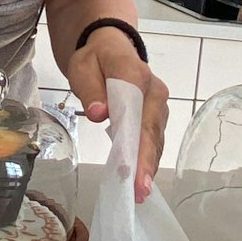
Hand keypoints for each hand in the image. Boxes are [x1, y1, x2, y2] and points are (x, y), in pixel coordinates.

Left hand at [65, 28, 168, 202]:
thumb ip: (90, 88)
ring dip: (148, 166)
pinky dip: (147, 160)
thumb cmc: (95, 58)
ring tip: (140, 193)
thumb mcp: (83, 66)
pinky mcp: (156, 116)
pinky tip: (141, 181)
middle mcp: (154, 92)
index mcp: (135, 75)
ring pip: (155, 138)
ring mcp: (158, 105)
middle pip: (150, 131)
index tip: (132, 170)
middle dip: (145, 163)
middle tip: (139, 192)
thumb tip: (99, 112)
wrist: (111, 47)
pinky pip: (153, 139)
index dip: (135, 143)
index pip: (137, 113)